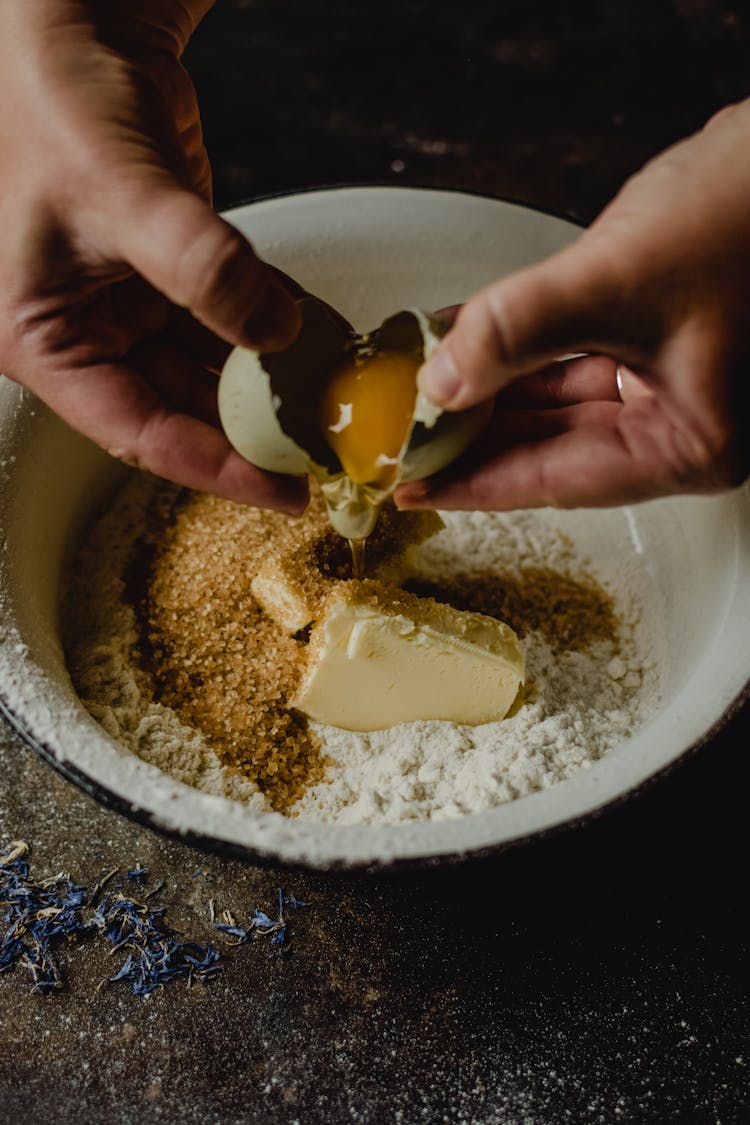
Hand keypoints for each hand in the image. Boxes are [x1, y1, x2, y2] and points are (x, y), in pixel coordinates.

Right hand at [0, 1, 305, 512]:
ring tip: (336, 399)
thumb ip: (201, 269)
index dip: (216, 468)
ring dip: (274, 379)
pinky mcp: (168, 270)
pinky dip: (277, 325)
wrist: (78, 26)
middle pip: (180, 406)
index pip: (137, 432)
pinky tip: (326, 338)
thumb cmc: (60, 99)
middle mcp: (84, 330)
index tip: (286, 491)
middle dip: (256, 427)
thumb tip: (276, 334)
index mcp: (42, 338)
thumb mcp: (124, 194)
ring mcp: (126, 301)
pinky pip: (230, 314)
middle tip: (327, 450)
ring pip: (211, 364)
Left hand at [398, 101, 749, 510]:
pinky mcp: (656, 344)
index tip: (412, 489)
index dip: (474, 485)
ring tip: (417, 396)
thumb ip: (517, 331)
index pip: (556, 480)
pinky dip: (515, 353)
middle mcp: (681, 427)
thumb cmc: (745, 213)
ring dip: (487, 394)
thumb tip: (440, 384)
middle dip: (474, 439)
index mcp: (690, 445)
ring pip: (555, 405)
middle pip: (551, 449)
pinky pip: (568, 361)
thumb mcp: (615, 280)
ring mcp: (670, 386)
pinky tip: (463, 345)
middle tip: (401, 442)